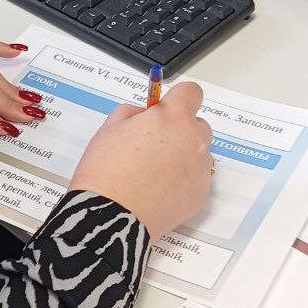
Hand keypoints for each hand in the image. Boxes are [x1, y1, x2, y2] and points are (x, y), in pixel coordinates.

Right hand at [69, 82, 212, 239]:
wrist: (111, 216)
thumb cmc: (107, 169)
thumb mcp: (110, 127)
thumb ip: (133, 113)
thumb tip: (145, 115)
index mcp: (173, 117)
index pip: (191, 92)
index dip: (177, 98)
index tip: (165, 107)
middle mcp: (194, 141)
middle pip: (198, 124)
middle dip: (179, 128)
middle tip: (153, 143)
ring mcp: (200, 170)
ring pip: (197, 152)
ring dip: (182, 154)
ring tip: (154, 170)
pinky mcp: (200, 195)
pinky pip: (196, 178)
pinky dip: (182, 179)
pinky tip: (158, 188)